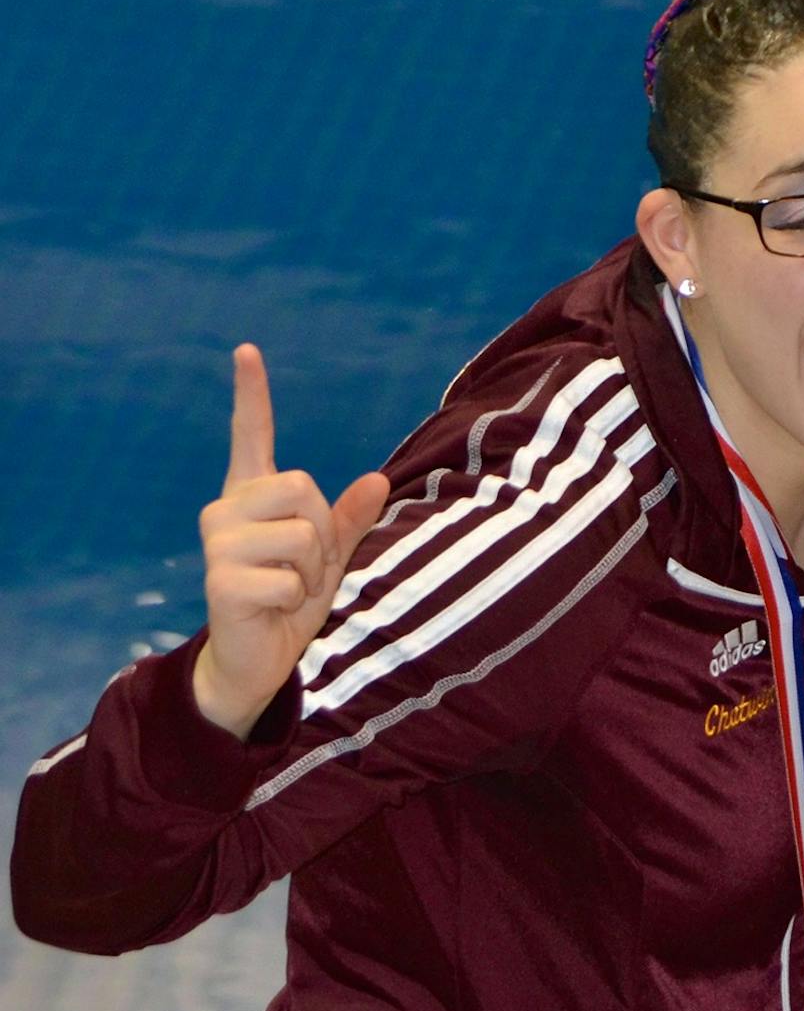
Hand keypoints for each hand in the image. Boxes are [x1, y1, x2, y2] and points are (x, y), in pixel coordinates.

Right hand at [192, 346, 389, 739]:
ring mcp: (217, 543)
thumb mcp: (329, 555)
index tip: (246, 349)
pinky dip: (296, 598)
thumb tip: (379, 480)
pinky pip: (290, 575)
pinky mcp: (219, 580)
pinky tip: (271, 609)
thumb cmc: (290, 602)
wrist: (256, 661)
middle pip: (304, 486)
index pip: (251, 435)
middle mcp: (225, 510)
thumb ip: (349, 519)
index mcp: (252, 496)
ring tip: (288, 589)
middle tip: (303, 568)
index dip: (250, 393)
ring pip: (302, 531)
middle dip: (322, 532)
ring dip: (312, 569)